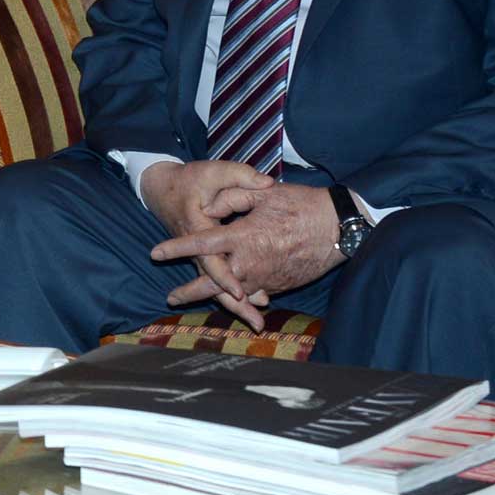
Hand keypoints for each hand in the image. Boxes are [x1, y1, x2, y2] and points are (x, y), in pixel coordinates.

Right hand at [140, 159, 275, 329]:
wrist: (161, 188)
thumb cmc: (190, 179)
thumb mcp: (213, 171)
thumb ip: (241, 176)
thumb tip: (268, 184)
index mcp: (197, 225)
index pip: (210, 255)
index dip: (224, 274)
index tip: (241, 291)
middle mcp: (197, 246)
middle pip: (214, 279)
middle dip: (234, 301)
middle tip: (256, 321)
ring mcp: (199, 254)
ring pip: (215, 284)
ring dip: (235, 304)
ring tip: (257, 323)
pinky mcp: (204, 257)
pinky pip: (217, 279)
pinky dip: (232, 293)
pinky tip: (251, 304)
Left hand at [153, 182, 342, 307]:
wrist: (339, 227)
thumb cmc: (301, 204)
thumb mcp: (263, 192)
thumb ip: (232, 198)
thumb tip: (209, 210)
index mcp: (243, 236)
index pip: (202, 244)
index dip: (176, 249)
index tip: (155, 253)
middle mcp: (251, 262)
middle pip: (213, 282)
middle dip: (190, 292)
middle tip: (170, 298)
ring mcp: (266, 276)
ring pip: (233, 293)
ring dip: (213, 298)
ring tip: (194, 302)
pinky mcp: (279, 283)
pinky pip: (254, 292)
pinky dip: (240, 297)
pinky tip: (230, 299)